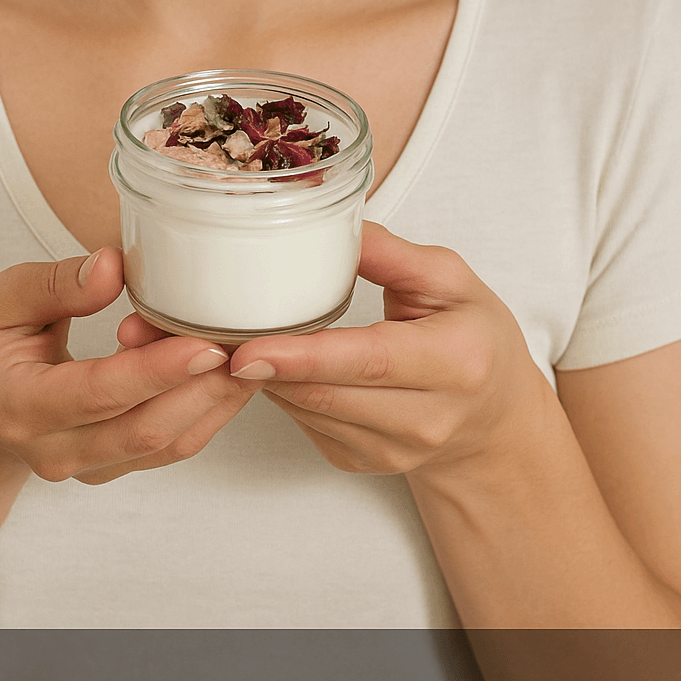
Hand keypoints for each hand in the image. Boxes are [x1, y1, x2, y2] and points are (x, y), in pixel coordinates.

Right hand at [0, 248, 264, 487]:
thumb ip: (55, 283)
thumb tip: (113, 265)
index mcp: (20, 405)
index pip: (101, 392)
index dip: (159, 369)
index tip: (208, 342)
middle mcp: (54, 451)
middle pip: (145, 429)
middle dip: (205, 389)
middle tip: (250, 343)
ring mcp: (84, 468)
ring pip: (165, 445)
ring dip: (215, 403)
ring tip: (253, 353)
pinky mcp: (109, 468)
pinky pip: (166, 448)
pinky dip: (204, 414)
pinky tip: (229, 375)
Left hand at [130, 222, 545, 483]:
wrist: (495, 421)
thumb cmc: (474, 336)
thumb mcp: (451, 280)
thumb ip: (393, 254)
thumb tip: (337, 219)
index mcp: (451, 363)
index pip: (365, 362)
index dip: (299, 357)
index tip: (243, 349)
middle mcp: (423, 418)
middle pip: (320, 392)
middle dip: (252, 362)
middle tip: (184, 327)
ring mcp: (390, 450)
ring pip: (302, 410)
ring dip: (253, 376)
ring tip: (198, 334)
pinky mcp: (362, 462)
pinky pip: (304, 422)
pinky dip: (274, 389)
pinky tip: (253, 357)